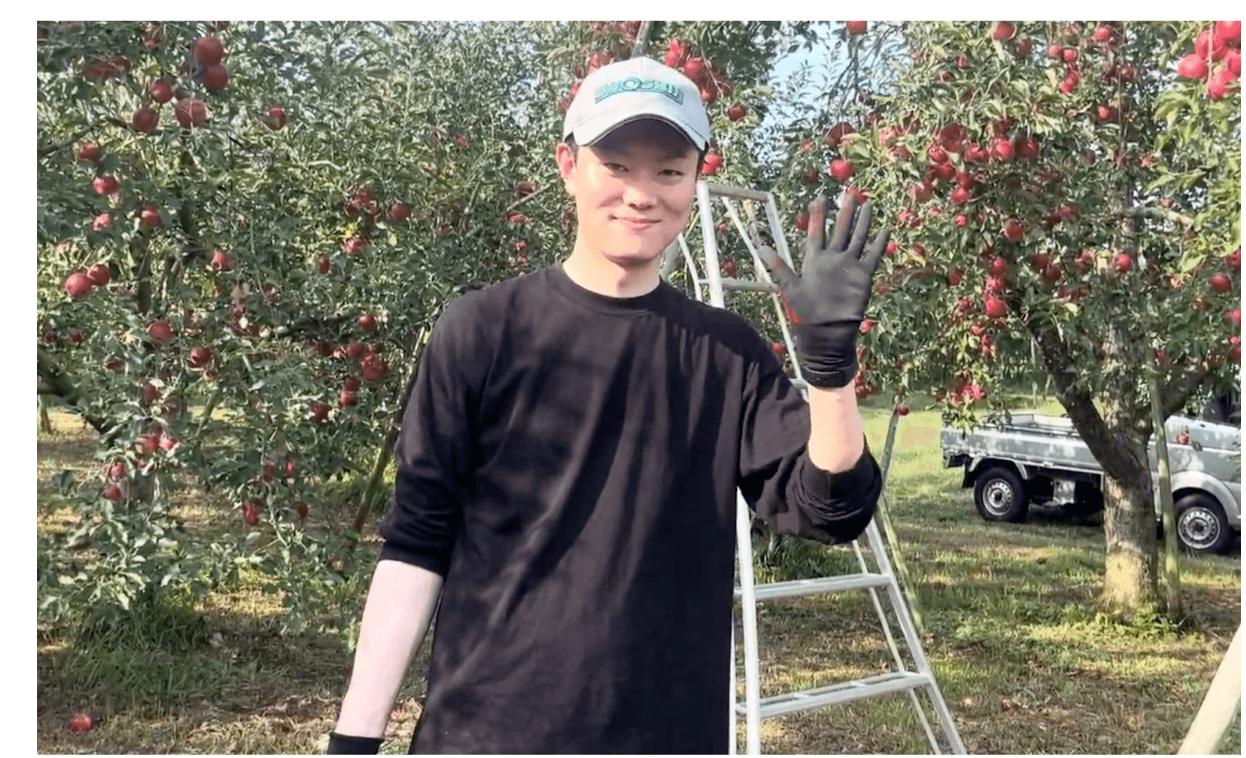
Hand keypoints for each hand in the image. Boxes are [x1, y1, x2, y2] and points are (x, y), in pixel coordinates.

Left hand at [752, 194, 888, 387]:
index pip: (817, 232)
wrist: (827, 333)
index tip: (820, 198)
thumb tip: (760, 247)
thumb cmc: (806, 312)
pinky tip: (884, 229)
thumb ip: (778, 266)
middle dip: (845, 211)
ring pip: (857, 238)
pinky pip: (872, 255)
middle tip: (850, 192)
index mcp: (815, 260)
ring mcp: (849, 266)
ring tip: (867, 204)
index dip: (818, 216)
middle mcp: (833, 259)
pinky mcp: (863, 275)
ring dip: (862, 222)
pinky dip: (879, 243)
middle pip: (840, 230)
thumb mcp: (790, 287)